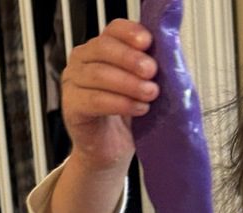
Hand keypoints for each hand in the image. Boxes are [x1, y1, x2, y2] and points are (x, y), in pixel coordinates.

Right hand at [61, 19, 158, 170]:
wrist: (111, 152)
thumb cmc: (127, 119)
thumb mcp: (142, 89)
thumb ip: (150, 72)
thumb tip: (171, 56)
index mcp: (101, 50)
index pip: (112, 30)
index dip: (130, 33)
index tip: (148, 42)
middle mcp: (83, 61)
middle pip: (103, 48)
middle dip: (131, 59)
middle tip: (152, 71)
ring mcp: (73, 83)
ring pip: (98, 74)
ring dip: (129, 83)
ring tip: (150, 94)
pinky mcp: (72, 107)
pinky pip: (94, 100)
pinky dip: (119, 103)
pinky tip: (139, 109)